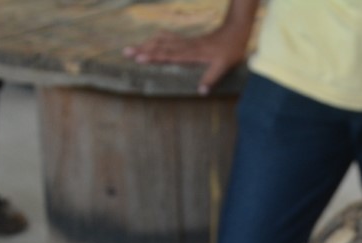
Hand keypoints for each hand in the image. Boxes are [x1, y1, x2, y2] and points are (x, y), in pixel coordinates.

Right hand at [123, 24, 249, 93]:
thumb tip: (200, 92)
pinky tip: (150, 40)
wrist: (235, 32)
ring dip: (146, 44)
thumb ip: (211, 78)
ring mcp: (185, 42)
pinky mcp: (187, 40)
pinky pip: (168, 38)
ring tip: (131, 47)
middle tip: (126, 52)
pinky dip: (157, 39)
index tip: (140, 58)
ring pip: (162, 41)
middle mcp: (185, 46)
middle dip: (143, 49)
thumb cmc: (230, 50)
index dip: (154, 56)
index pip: (169, 55)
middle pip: (160, 46)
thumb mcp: (223, 66)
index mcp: (192, 53)